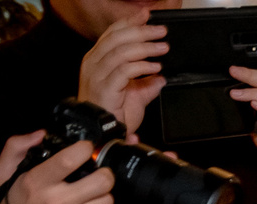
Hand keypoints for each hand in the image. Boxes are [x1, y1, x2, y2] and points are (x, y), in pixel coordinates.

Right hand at [77, 16, 166, 136]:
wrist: (102, 135)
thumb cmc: (113, 115)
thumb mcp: (134, 95)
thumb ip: (146, 84)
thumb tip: (160, 77)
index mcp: (97, 60)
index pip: (113, 34)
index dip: (130, 22)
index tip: (147, 16)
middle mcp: (94, 63)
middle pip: (118, 38)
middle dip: (142, 31)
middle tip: (161, 30)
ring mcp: (97, 74)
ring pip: (121, 51)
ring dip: (145, 47)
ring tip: (162, 47)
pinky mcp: (105, 86)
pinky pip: (124, 70)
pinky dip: (142, 66)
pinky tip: (155, 66)